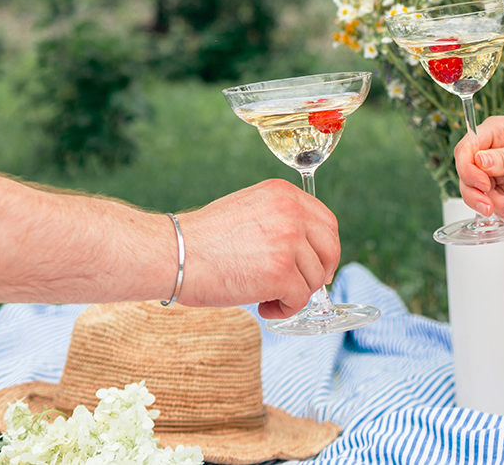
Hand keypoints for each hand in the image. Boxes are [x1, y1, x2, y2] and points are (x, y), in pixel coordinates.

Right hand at [174, 179, 340, 319]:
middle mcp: (291, 212)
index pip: (327, 222)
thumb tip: (308, 250)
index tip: (316, 266)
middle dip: (319, 274)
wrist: (173, 254)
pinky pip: (300, 299)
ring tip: (265, 296)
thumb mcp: (247, 210)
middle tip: (298, 289)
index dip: (325, 249)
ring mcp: (288, 241)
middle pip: (330, 249)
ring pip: (315, 278)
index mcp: (283, 193)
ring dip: (294, 294)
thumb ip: (279, 221)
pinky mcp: (282, 272)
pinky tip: (262, 306)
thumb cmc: (201, 240)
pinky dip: (284, 309)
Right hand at [456, 116, 503, 216]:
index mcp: (494, 132)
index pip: (465, 150)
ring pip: (478, 193)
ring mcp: (498, 172)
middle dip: (475, 194)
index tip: (483, 184)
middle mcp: (491, 152)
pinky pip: (495, 203)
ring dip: (493, 206)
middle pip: (466, 175)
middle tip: (489, 208)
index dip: (467, 169)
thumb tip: (478, 161)